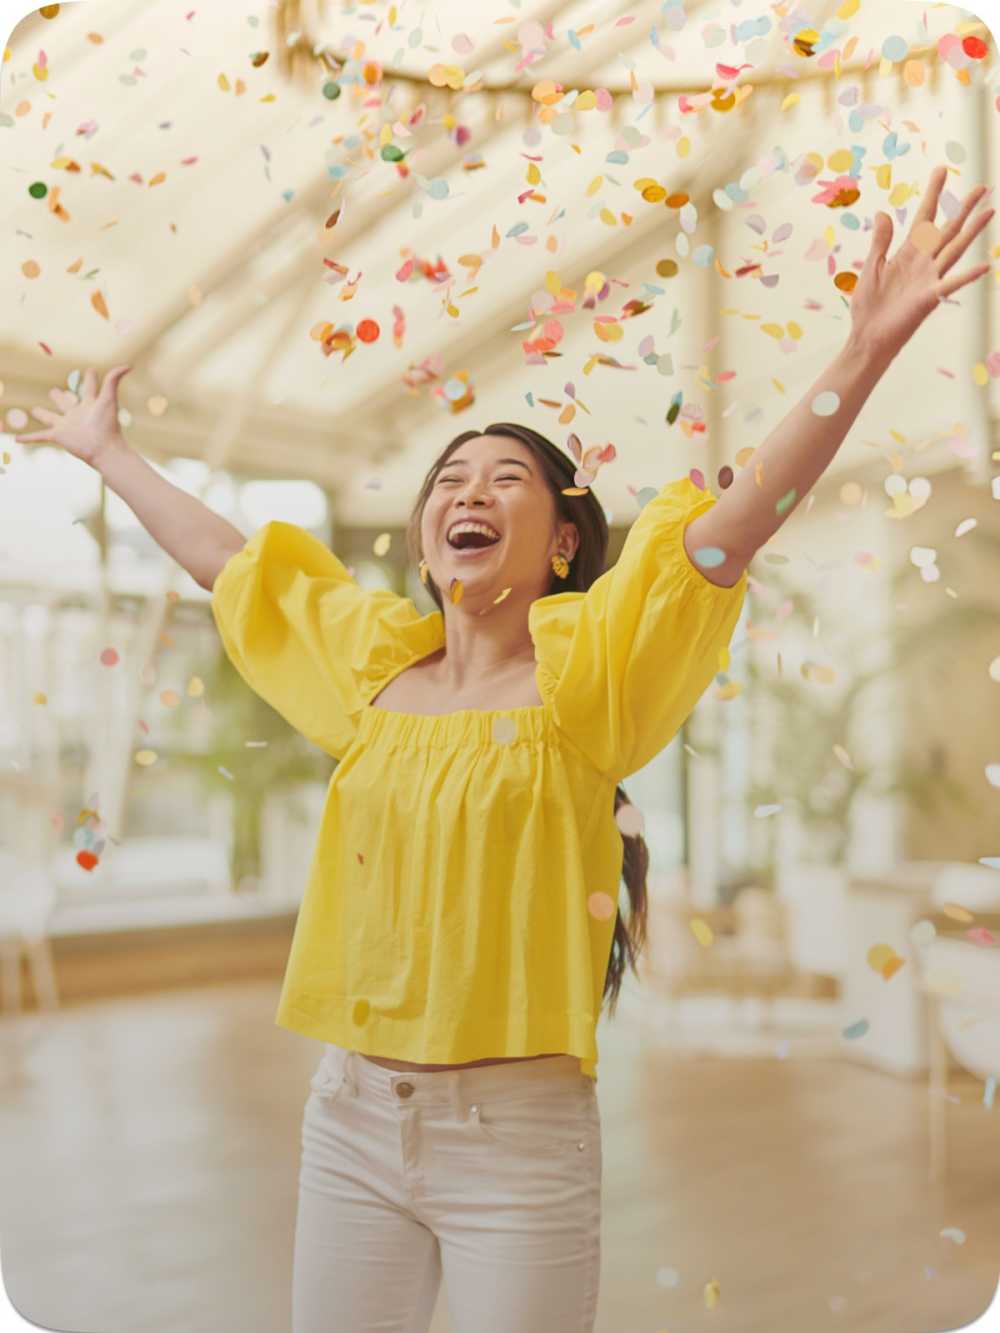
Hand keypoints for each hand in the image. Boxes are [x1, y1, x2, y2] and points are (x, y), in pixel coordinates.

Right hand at [14, 364, 131, 466]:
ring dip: (43, 414)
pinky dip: (28, 438)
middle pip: (67, 402)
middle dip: (61, 397)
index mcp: (90, 404)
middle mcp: (77, 414)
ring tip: (35, 410)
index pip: (89, 387)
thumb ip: (113, 380)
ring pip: (51, 417)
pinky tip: (17, 440)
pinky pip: (40, 436)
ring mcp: (67, 425)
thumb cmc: (107, 424)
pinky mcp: (58, 436)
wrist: (104, 450)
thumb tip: (128, 365)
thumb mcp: (109, 399)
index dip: (91, 379)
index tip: (91, 371)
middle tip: (54, 391)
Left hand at [848, 166, 993, 362]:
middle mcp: (924, 262)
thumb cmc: (869, 306)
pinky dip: (967, 276)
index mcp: (909, 253)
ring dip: (972, 231)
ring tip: (989, 211)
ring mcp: (929, 279)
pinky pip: (950, 284)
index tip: (941, 170)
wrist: (867, 337)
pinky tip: (985, 266)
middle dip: (964, 207)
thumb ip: (881, 241)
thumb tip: (883, 213)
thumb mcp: (871, 267)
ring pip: (954, 249)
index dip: (932, 194)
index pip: (924, 217)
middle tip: (982, 186)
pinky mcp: (928, 298)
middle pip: (947, 229)